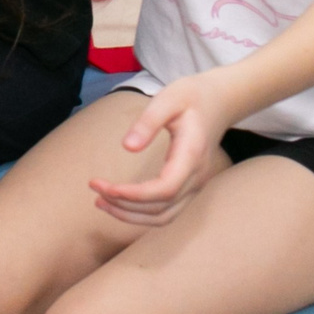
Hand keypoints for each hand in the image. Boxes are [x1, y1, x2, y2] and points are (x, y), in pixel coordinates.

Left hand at [92, 71, 240, 226]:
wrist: (218, 102)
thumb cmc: (190, 97)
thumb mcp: (167, 98)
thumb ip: (148, 122)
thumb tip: (127, 147)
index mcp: (191, 155)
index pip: (164, 189)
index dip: (134, 195)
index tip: (105, 187)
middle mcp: (196, 177)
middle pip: (162, 208)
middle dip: (125, 205)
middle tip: (95, 189)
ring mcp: (196, 185)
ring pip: (165, 216)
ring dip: (132, 215)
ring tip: (100, 201)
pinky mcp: (189, 186)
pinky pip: (167, 211)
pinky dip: (142, 213)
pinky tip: (120, 202)